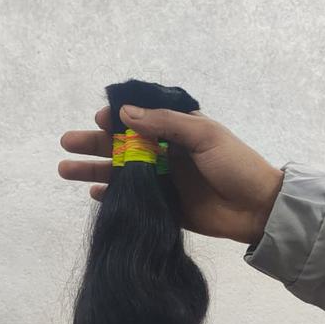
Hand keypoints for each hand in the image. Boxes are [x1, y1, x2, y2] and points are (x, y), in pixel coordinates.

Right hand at [59, 105, 284, 244]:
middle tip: (67, 143)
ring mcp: (163, 181)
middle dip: (94, 145)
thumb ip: (165, 124)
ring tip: (66, 169)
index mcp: (178, 130)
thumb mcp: (204, 135)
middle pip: (122, 146)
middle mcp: (167, 154)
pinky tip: (95, 194)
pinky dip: (112, 197)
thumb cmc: (236, 165)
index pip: (140, 119)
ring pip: (122, 173)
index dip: (116, 118)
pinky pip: (133, 200)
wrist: (258, 210)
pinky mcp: (164, 208)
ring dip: (95, 171)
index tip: (98, 120)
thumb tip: (124, 114)